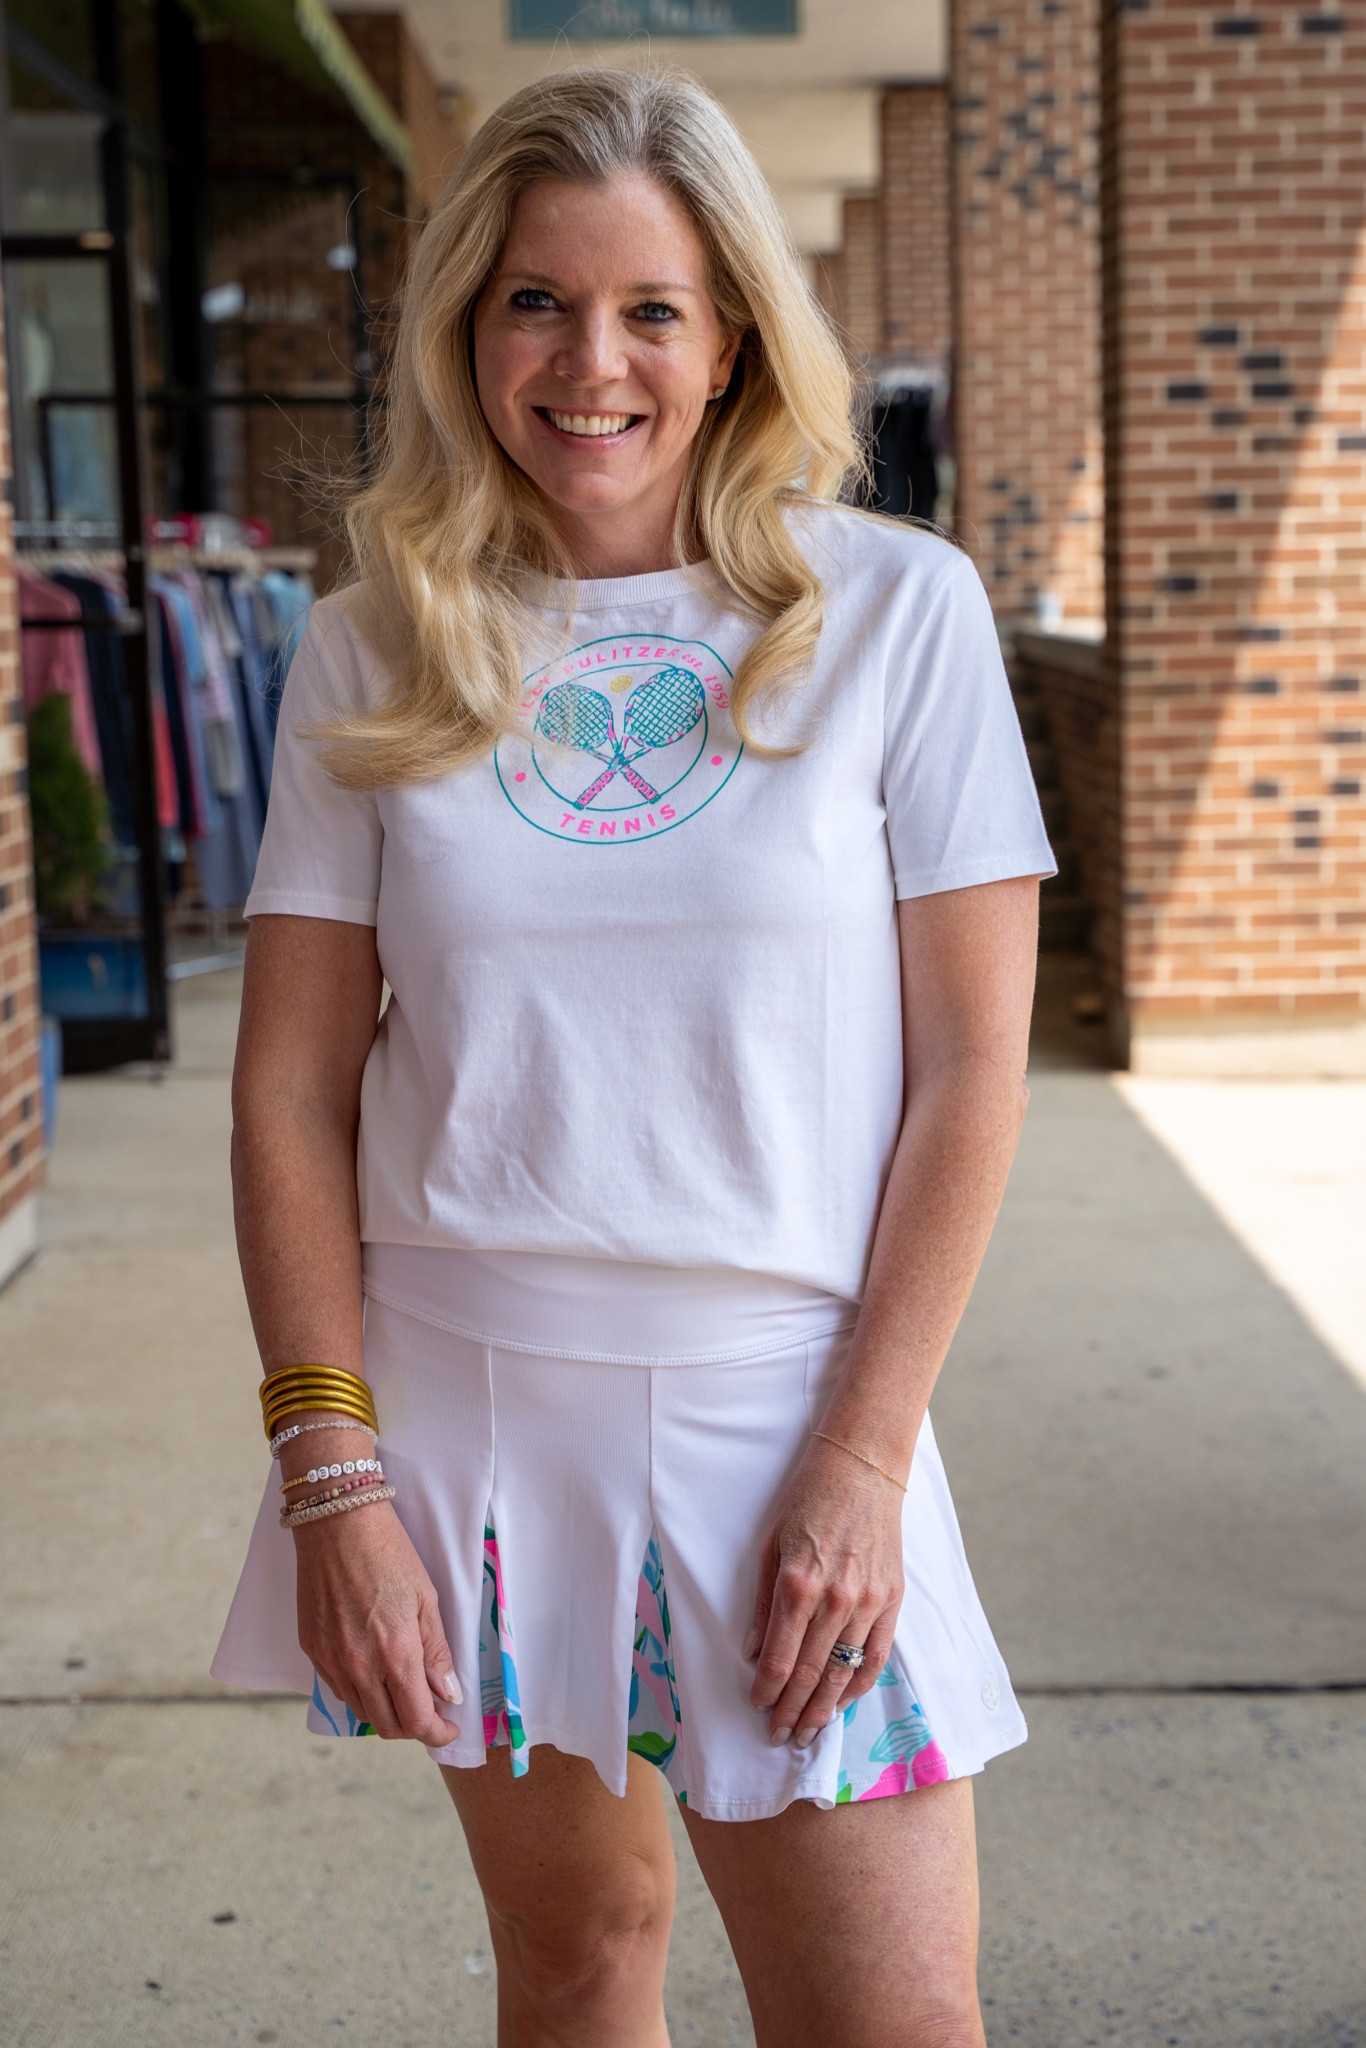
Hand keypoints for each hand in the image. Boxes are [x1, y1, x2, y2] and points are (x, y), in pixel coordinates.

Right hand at [294, 1502, 460, 1746]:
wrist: (336, 1523)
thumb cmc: (389, 1552)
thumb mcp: (425, 1597)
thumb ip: (436, 1652)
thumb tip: (448, 1694)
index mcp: (394, 1653)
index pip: (416, 1720)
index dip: (437, 1732)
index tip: (450, 1727)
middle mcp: (358, 1666)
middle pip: (388, 1726)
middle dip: (414, 1726)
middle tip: (432, 1709)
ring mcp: (330, 1661)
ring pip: (362, 1712)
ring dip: (387, 1712)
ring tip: (405, 1690)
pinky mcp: (311, 1650)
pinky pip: (338, 1690)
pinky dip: (361, 1693)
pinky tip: (375, 1673)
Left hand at [745, 1436, 905, 1748]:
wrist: (862, 1468)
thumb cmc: (808, 1499)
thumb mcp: (770, 1544)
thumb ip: (763, 1604)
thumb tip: (755, 1652)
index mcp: (798, 1583)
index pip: (781, 1658)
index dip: (767, 1691)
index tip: (758, 1708)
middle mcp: (835, 1599)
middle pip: (811, 1674)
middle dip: (792, 1711)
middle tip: (780, 1736)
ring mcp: (869, 1601)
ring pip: (844, 1674)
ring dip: (824, 1709)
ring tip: (809, 1733)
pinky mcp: (893, 1599)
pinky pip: (876, 1656)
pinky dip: (859, 1685)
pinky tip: (844, 1703)